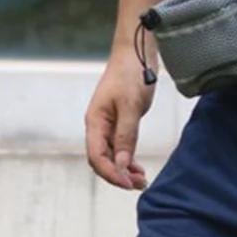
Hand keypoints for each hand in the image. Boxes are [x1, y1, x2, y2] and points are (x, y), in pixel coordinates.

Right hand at [85, 44, 154, 190]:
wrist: (136, 51)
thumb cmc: (131, 73)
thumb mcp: (131, 106)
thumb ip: (126, 136)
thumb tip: (122, 164)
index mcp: (95, 123)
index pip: (97, 157)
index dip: (111, 173)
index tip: (128, 183)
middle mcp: (98, 127)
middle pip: (102, 161)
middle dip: (118, 175)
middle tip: (138, 184)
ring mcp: (108, 126)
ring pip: (112, 157)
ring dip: (125, 170)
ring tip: (142, 180)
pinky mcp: (119, 124)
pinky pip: (120, 149)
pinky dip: (129, 160)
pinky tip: (138, 168)